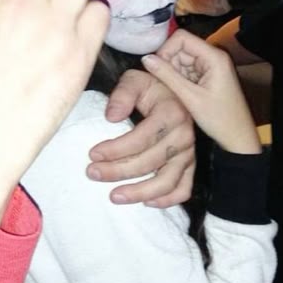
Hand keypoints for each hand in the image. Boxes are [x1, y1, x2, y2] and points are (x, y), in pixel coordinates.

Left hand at [87, 69, 194, 207]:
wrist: (174, 91)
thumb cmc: (150, 86)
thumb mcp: (135, 80)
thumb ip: (123, 94)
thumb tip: (111, 117)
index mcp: (171, 114)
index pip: (141, 139)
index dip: (115, 149)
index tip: (92, 154)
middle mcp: (183, 136)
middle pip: (150, 162)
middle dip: (118, 171)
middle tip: (92, 174)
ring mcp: (189, 153)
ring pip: (167, 181)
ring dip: (140, 192)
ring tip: (114, 196)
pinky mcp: (190, 165)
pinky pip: (183, 189)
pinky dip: (167, 199)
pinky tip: (146, 203)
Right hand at [141, 29, 260, 153]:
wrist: (237, 139)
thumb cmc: (221, 120)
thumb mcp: (190, 97)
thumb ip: (167, 76)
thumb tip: (146, 59)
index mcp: (214, 57)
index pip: (182, 38)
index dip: (166, 50)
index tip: (158, 68)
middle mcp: (213, 57)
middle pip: (180, 48)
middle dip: (169, 65)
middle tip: (169, 85)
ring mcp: (210, 66)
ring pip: (180, 60)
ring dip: (173, 74)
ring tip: (179, 93)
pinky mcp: (206, 75)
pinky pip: (185, 69)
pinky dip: (178, 80)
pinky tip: (183, 94)